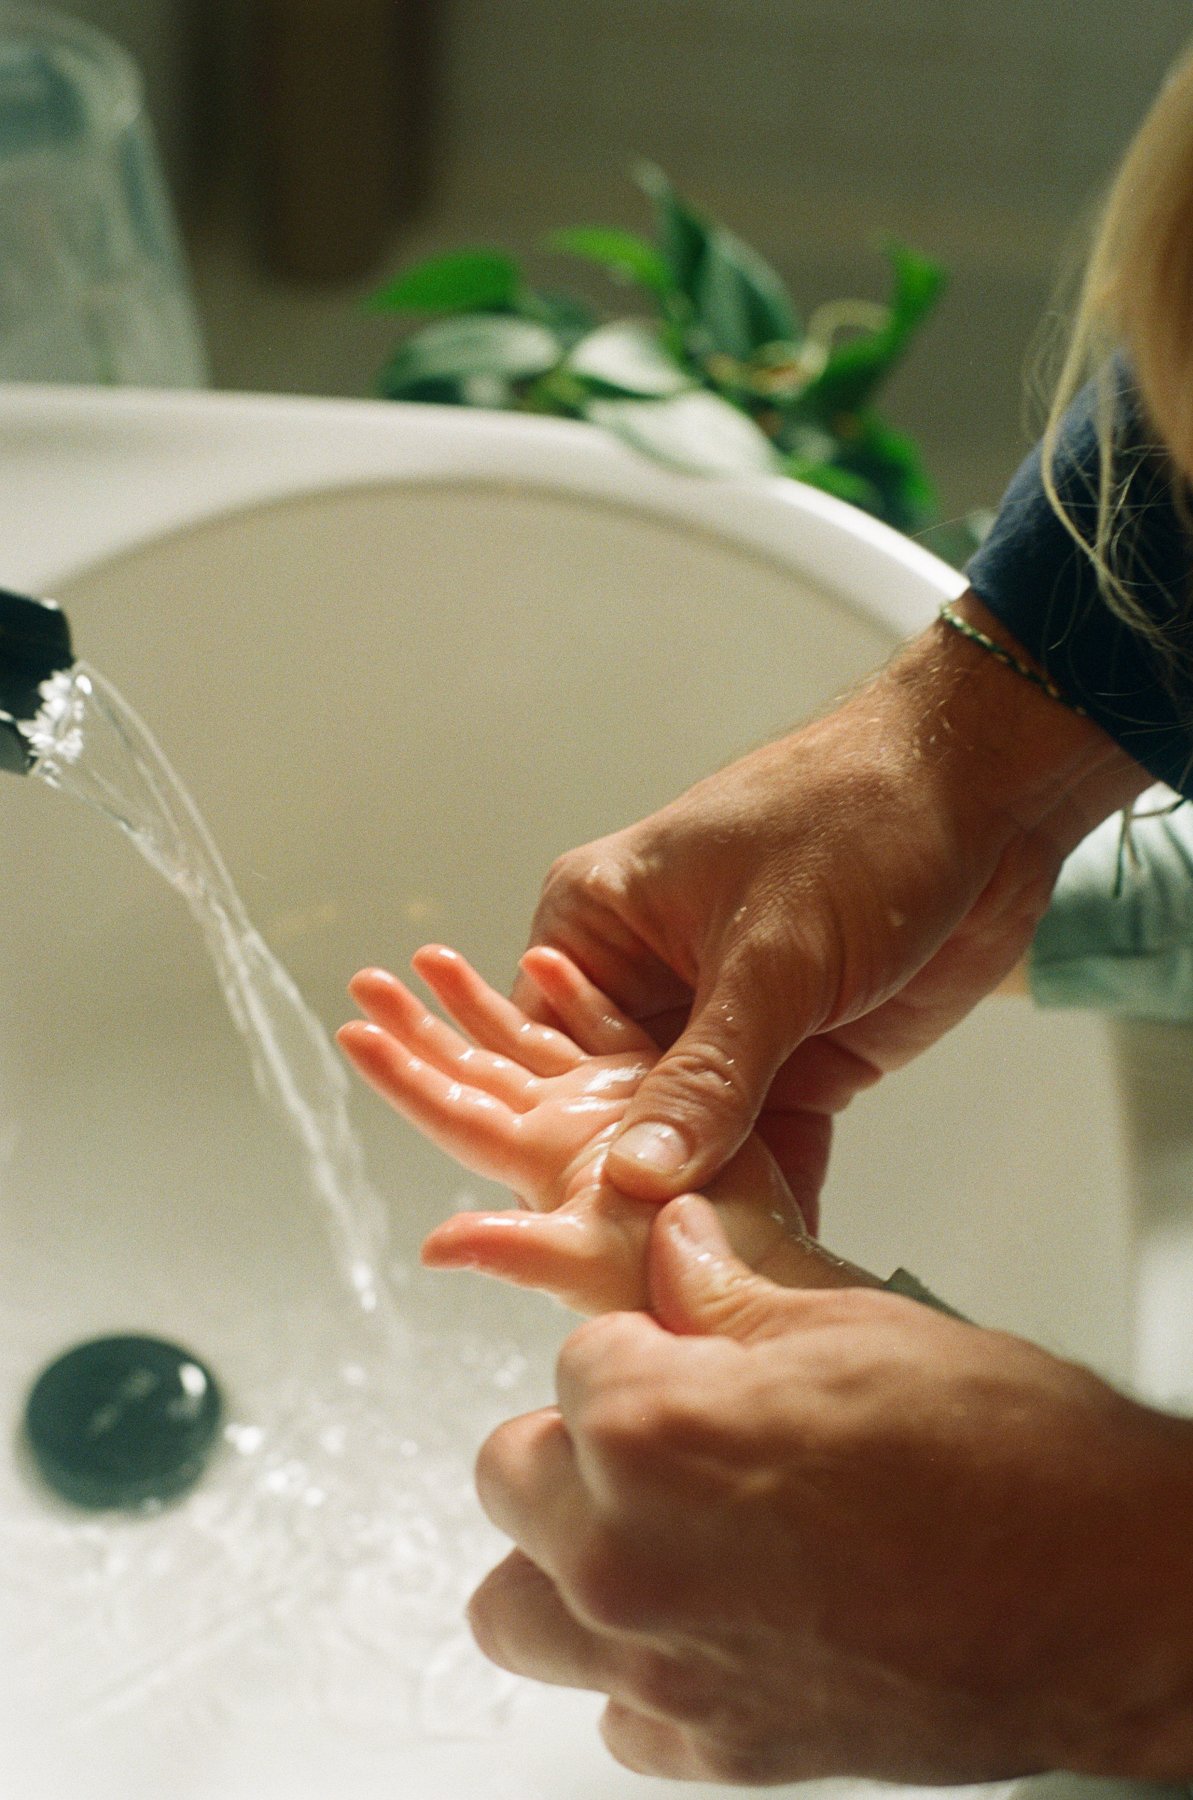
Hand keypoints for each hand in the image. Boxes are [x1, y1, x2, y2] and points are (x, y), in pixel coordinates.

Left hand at [469, 1197, 1192, 1783]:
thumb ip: (727, 1287)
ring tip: (657, 1524)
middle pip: (511, 1473)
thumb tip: (671, 1243)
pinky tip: (718, 1615)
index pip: (571, 1359)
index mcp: (652, 1432)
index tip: (685, 1349)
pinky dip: (640, 1664)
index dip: (638, 1343)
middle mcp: (628, 1560)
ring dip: (566, 1555)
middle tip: (666, 1430)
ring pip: (518, 1606)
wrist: (1117, 1602)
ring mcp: (663, 1670)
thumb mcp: (855, 1323)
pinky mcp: (713, 1754)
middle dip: (579, 1438)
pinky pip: (611, 1706)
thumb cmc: (1011, 1464)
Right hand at [515, 594, 1150, 1225]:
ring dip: (706, 1204)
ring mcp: (721, 1027)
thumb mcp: (771, 954)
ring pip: (690, 1139)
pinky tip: (775, 1264)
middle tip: (642, 1284)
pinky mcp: (795, 1059)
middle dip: (631, 1194)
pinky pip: (765, 1144)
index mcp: (596, 927)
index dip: (549, 1144)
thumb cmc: (855, 820)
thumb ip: (707, 1075)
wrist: (989, 789)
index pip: (538, 1054)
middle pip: (609, 1112)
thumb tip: (637, 1179)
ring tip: (708, 1293)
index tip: (569, 1234)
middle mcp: (644, 983)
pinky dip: (773, 1195)